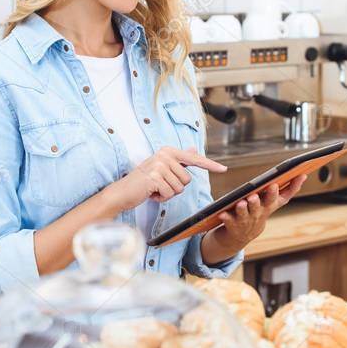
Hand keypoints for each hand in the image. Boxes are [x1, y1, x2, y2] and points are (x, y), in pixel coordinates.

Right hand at [105, 147, 226, 211]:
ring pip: (179, 188)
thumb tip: (194, 150)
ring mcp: (159, 165)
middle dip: (175, 187)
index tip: (224, 168)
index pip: (193, 159)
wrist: (122, 192)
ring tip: (154, 189)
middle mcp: (165, 155)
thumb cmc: (143, 181)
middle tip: (159, 185)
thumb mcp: (161, 168)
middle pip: (187, 179)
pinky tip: (151, 193)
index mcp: (168, 151)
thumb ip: (179, 159)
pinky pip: (170, 194)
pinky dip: (162, 198)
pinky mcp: (155, 177)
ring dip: (168, 193)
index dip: (210, 165)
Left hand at [213, 174, 307, 247]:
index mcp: (269, 206)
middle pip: (265, 204)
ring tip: (242, 202)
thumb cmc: (256, 213)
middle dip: (268, 196)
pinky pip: (229, 221)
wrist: (239, 237)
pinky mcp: (233, 226)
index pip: (285, 196)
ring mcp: (247, 221)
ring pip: (246, 213)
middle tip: (270, 187)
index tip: (298, 176)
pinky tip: (223, 212)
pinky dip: (226, 217)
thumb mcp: (270, 203)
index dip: (293, 186)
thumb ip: (284, 190)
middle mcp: (260, 214)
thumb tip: (303, 175)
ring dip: (245, 208)